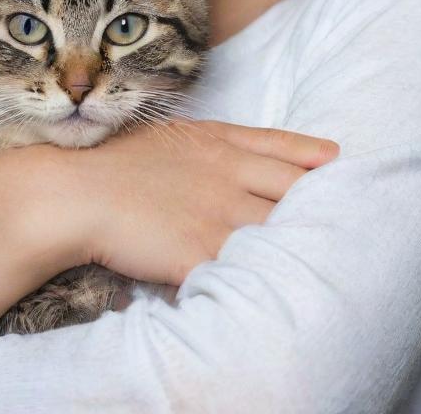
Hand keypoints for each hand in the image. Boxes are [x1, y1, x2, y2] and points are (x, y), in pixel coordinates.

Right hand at [74, 119, 339, 285]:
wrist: (77, 193)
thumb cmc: (114, 163)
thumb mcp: (168, 137)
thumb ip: (208, 143)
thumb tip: (237, 154)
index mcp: (217, 144)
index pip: (279, 147)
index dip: (311, 154)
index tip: (335, 160)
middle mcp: (227, 176)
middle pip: (292, 188)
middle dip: (321, 199)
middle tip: (343, 210)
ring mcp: (217, 214)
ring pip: (279, 228)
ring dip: (302, 240)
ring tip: (325, 253)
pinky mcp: (202, 252)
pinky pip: (248, 266)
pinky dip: (269, 273)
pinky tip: (284, 284)